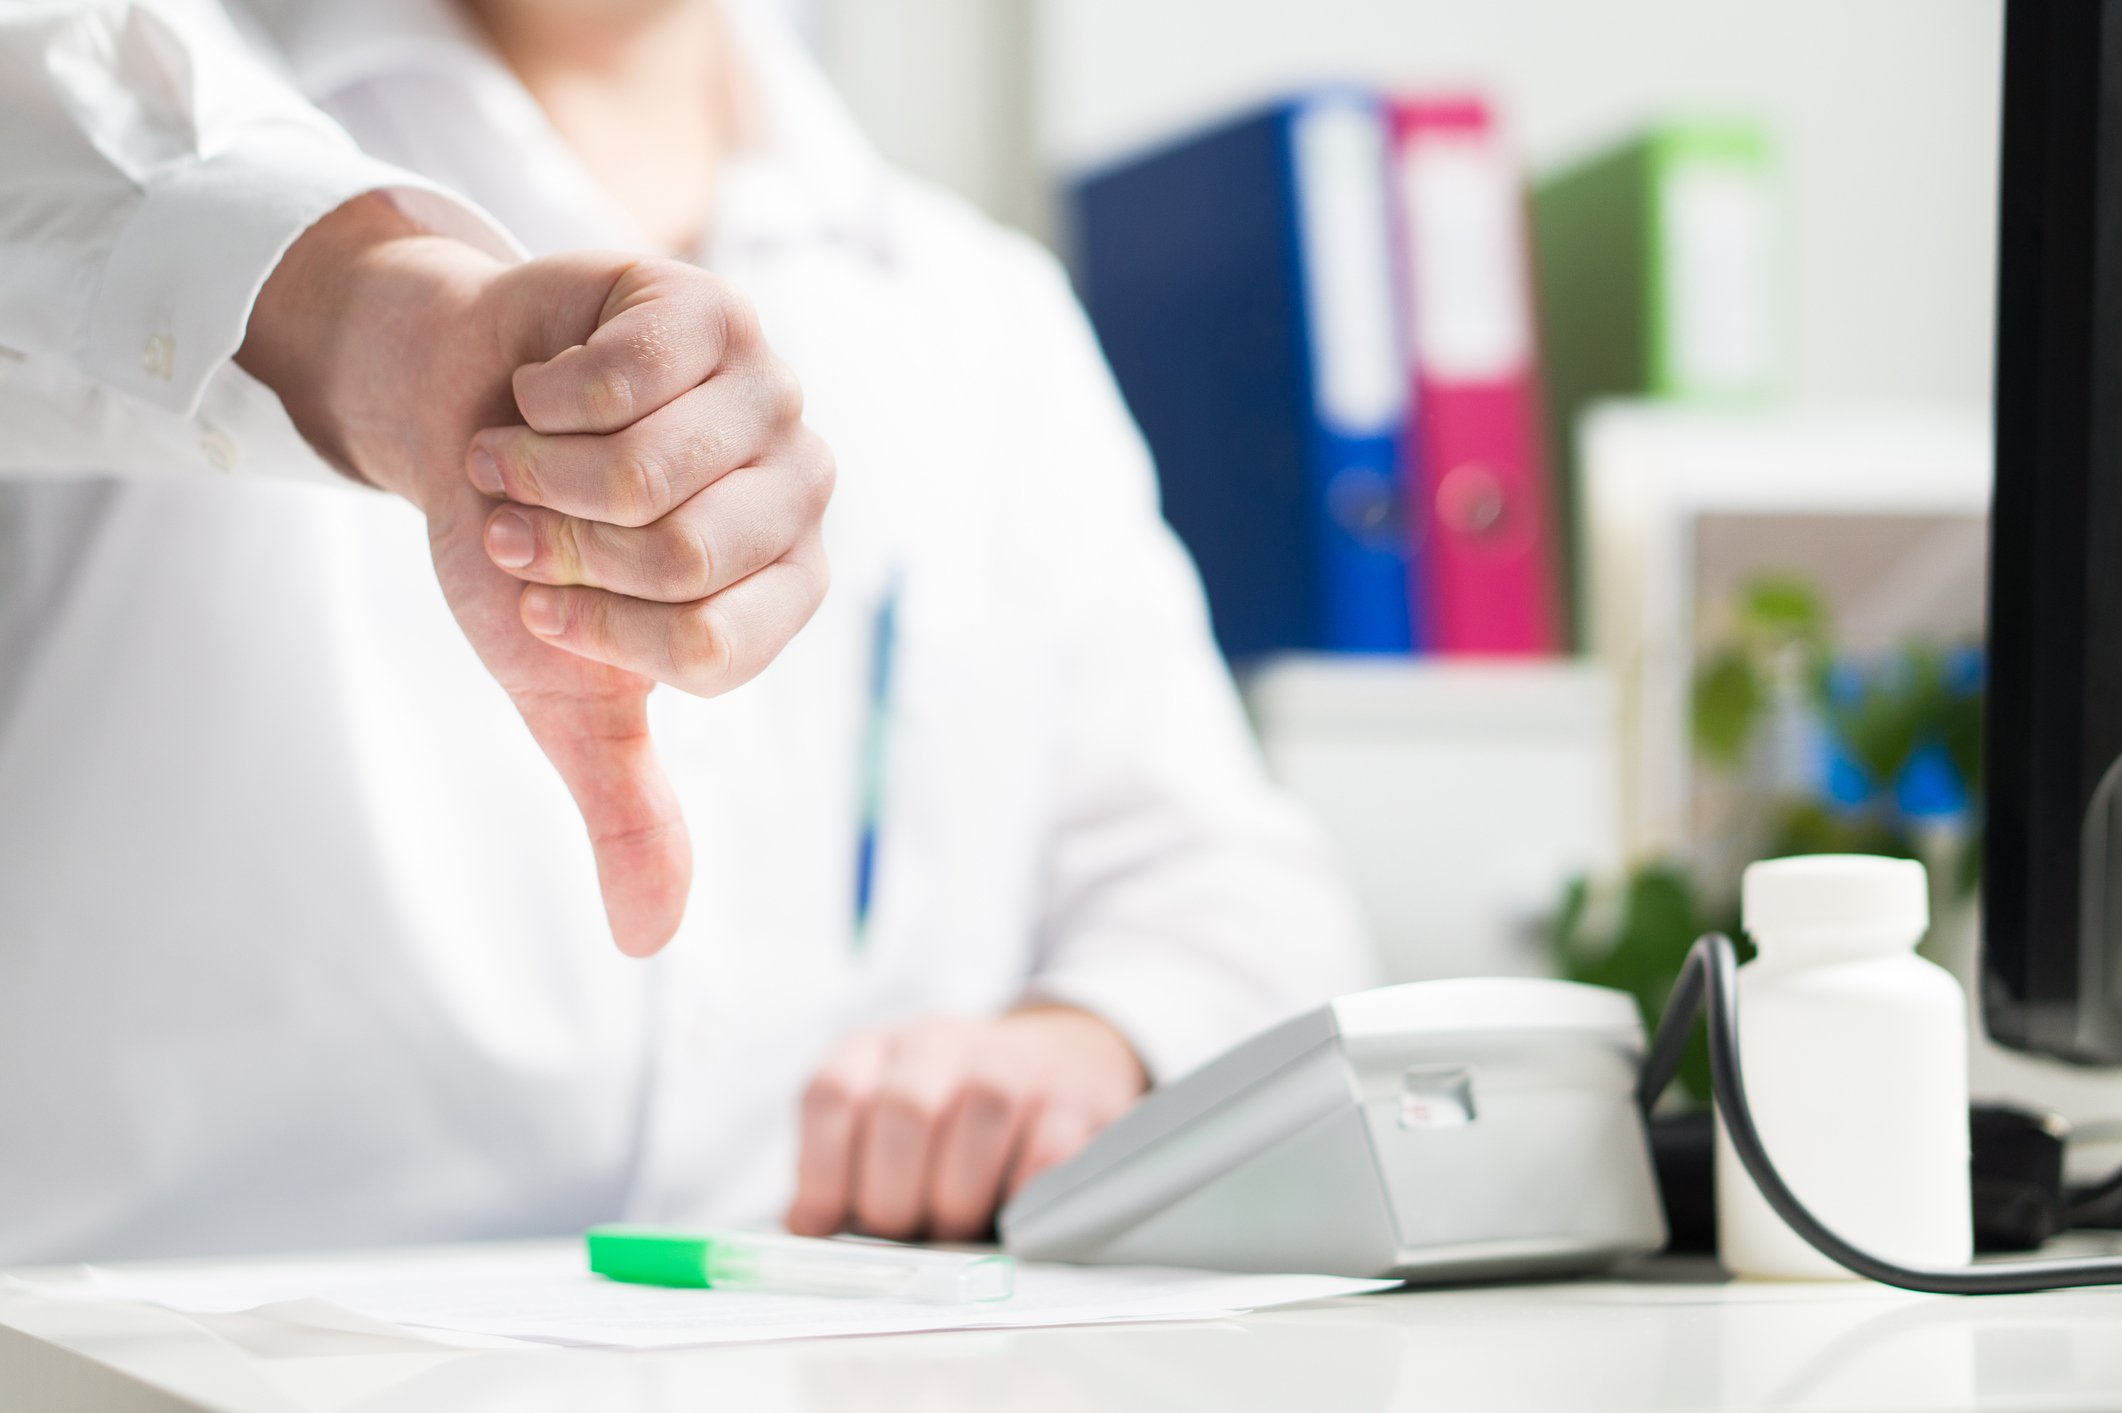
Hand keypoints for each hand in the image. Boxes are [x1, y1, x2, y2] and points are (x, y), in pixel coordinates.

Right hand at [239, 195, 832, 955]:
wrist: (454, 410)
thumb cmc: (522, 547)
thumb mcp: (566, 691)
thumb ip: (625, 806)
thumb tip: (649, 943)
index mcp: (786, 590)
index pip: (713, 650)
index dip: (600, 633)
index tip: (548, 603)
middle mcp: (803, 489)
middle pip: (683, 559)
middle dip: (563, 551)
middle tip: (527, 523)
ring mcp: (768, 390)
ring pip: (643, 472)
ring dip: (539, 475)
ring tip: (522, 459)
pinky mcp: (709, 308)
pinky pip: (617, 380)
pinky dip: (539, 399)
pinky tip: (542, 391)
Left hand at [786, 1006, 1148, 1241]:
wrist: (1058, 1063)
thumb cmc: (950, 1121)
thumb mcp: (881, 1130)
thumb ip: (839, 1175)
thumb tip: (803, 1225)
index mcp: (877, 1049)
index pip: (832, 1092)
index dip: (821, 1169)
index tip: (822, 1223)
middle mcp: (941, 1041)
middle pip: (906, 1111)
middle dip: (896, 1195)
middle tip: (904, 1230)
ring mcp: (1014, 1062)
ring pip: (979, 1121)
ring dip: (960, 1199)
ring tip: (957, 1226)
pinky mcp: (1076, 1098)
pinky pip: (1046, 1152)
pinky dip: (1021, 1197)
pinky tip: (1008, 1212)